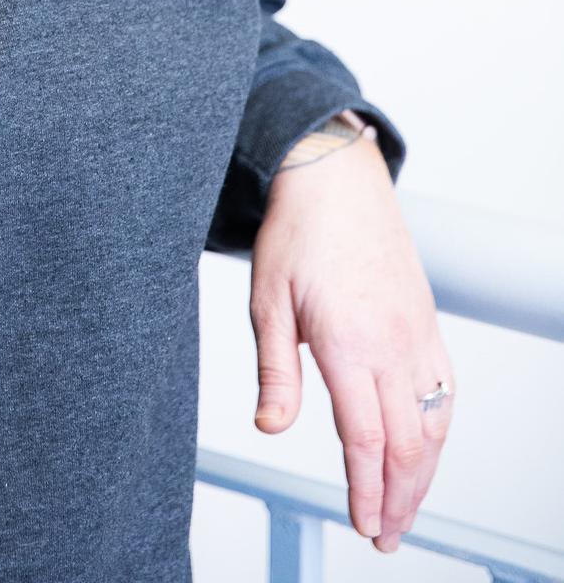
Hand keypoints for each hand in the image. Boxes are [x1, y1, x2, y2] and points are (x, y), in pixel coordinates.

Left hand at [248, 125, 454, 553]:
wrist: (336, 178)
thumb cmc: (297, 233)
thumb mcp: (267, 300)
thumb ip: (275, 371)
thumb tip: (271, 428)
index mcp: (349, 343)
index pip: (367, 440)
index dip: (367, 491)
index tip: (363, 524)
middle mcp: (393, 343)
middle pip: (409, 445)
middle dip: (398, 499)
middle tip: (384, 535)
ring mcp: (417, 332)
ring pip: (434, 423)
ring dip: (424, 475)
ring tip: (404, 508)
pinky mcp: (428, 321)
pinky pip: (445, 389)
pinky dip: (440, 431)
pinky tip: (427, 451)